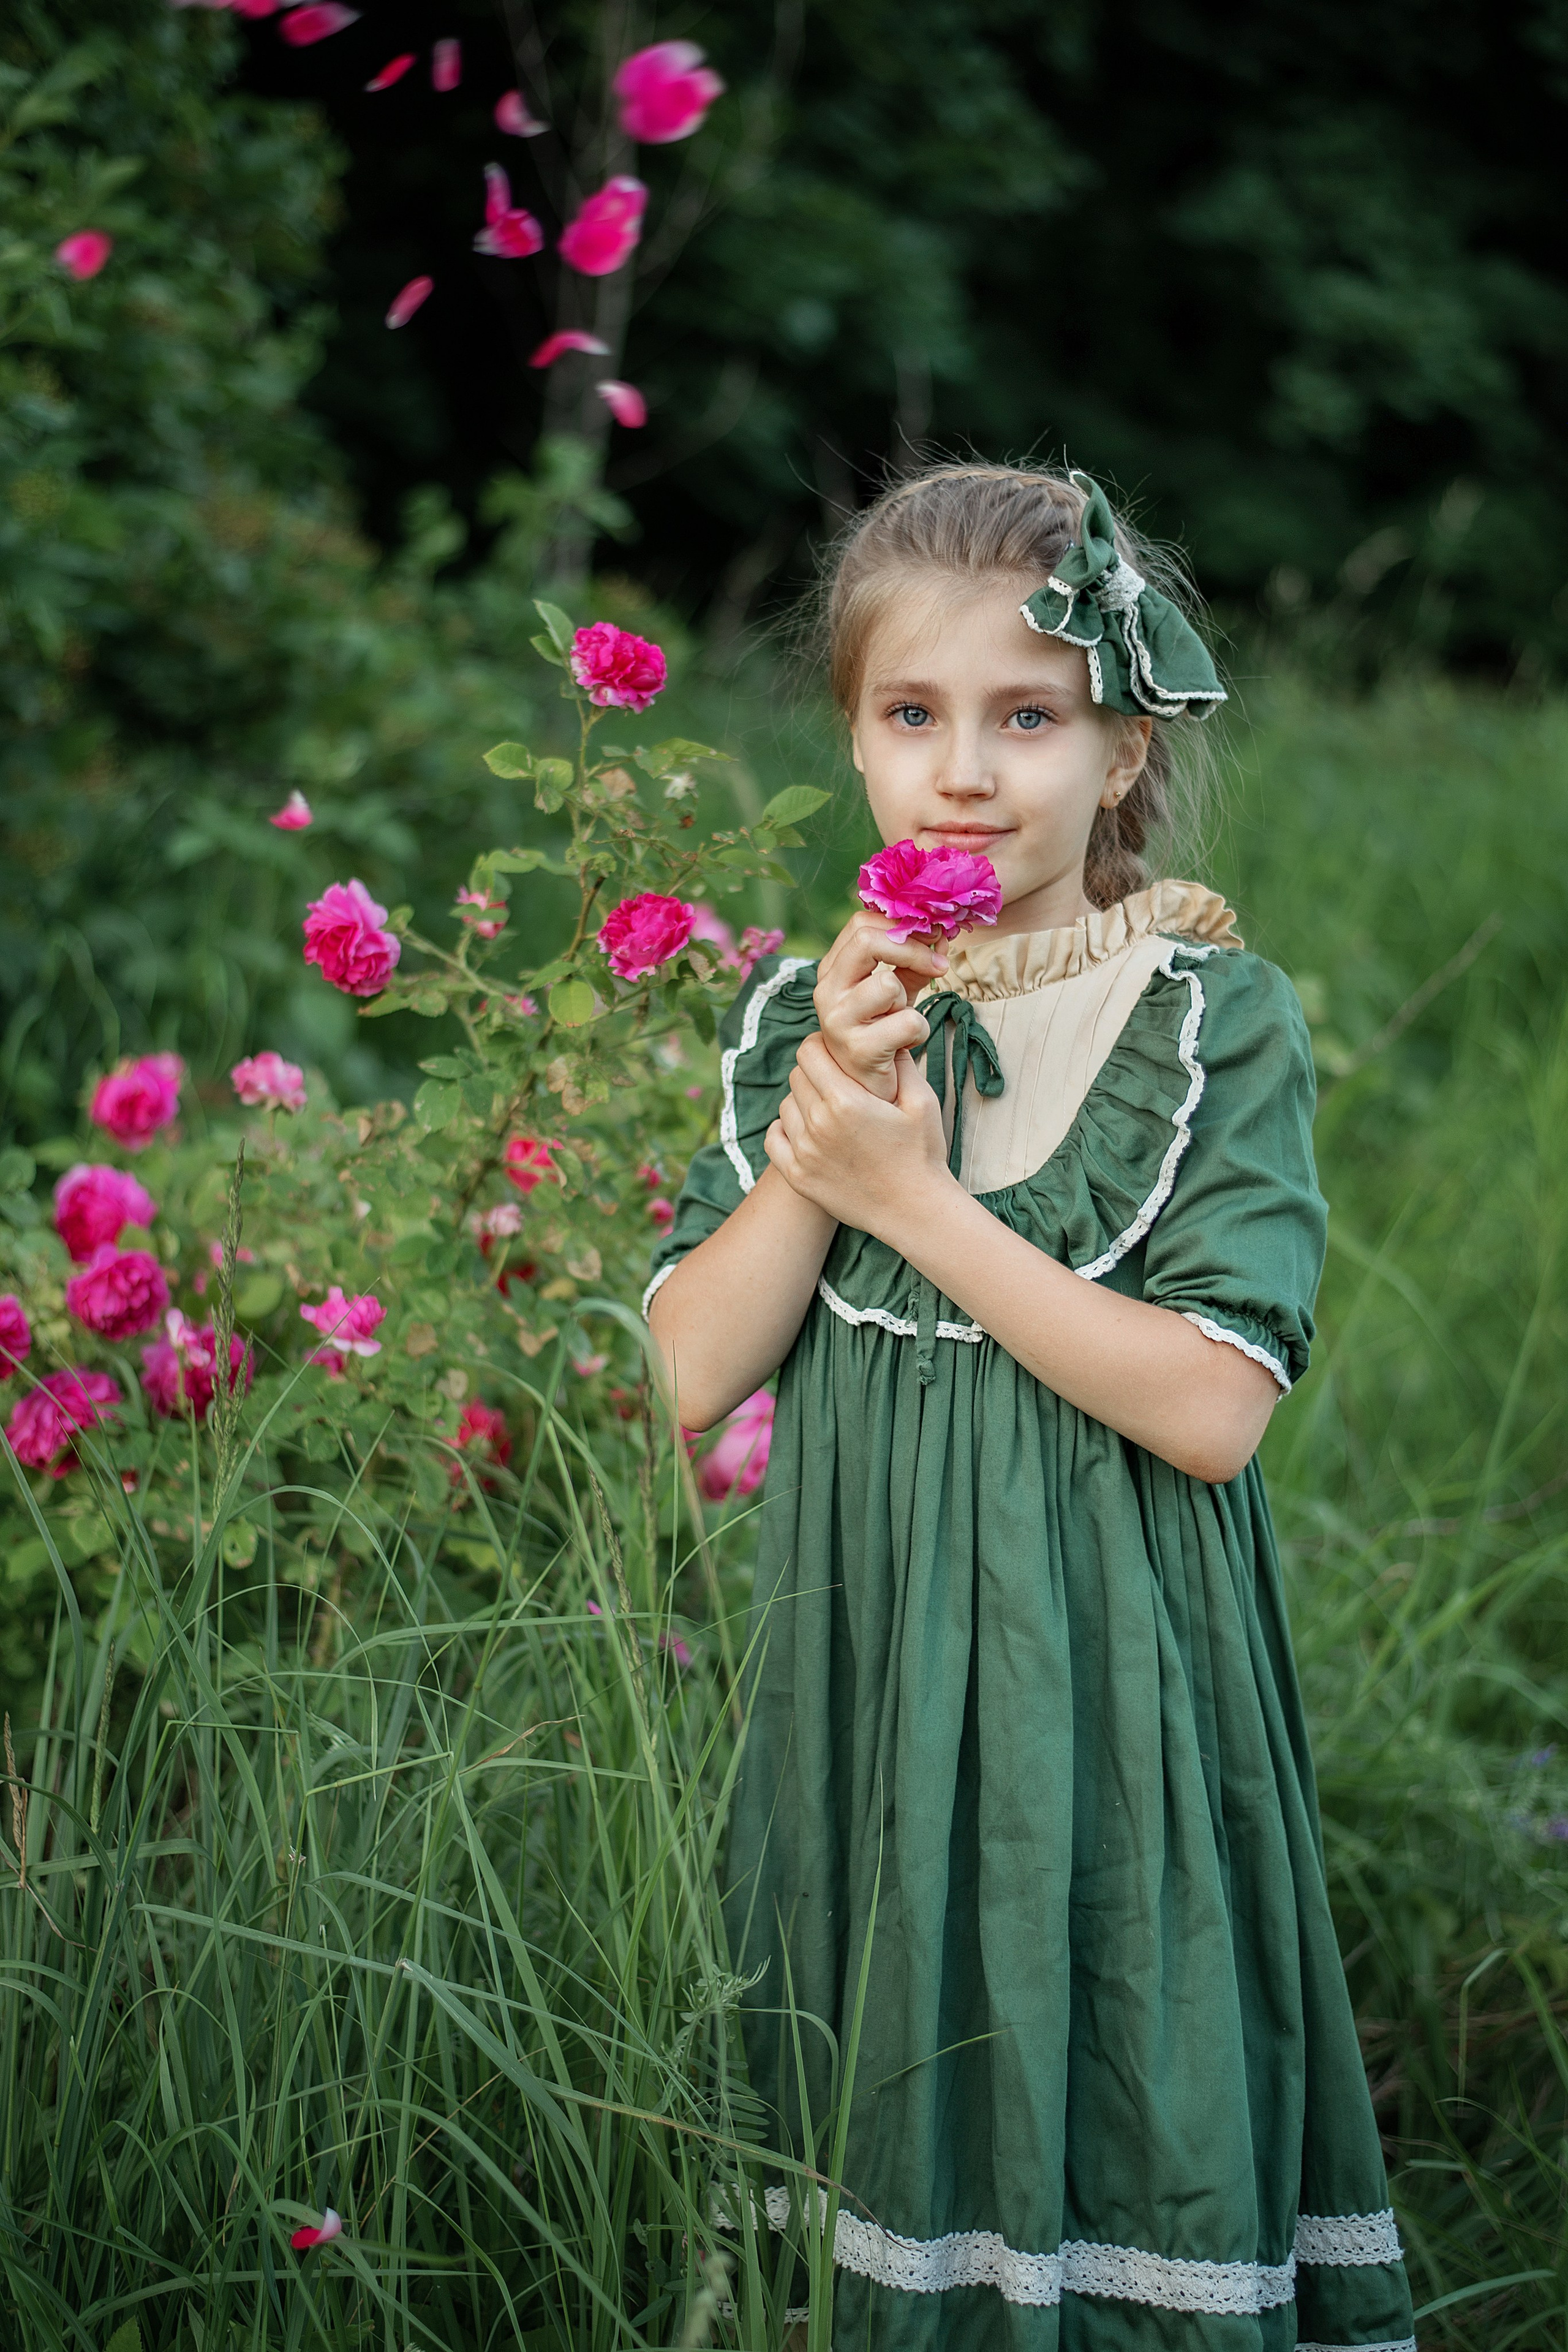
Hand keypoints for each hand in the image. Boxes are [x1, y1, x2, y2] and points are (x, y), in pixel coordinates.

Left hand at [765, 1033, 954, 1236]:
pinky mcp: (798, 1177)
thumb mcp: (921, 1101)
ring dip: (802, 1102)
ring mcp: (804, 1153)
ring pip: (785, 1106)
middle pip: (796, 1076)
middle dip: (815, 1072)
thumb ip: (901, 1064)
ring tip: (829, 1111)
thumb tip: (886, 1037)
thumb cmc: (922, 1154)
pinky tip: (807, 1132)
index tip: (837, 1054)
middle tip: (837, 1082)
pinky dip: (785, 1131)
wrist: (915, 1210)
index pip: (809, 1052)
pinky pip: (773, 1139)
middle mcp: (818, 1124)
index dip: (822, 1046)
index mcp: (845, 1100)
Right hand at [812, 910, 948, 1102]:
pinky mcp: (858, 1050)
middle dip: (912, 949)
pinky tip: (907, 1044)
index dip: (901, 926)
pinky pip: (907, 1023)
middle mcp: (826, 991)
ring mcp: (837, 1021)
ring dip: (909, 1000)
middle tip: (938, 964)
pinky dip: (918, 1031)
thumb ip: (912, 961)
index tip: (931, 939)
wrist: (873, 1088)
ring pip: (887, 983)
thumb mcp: (895, 990)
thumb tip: (940, 933)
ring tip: (902, 1019)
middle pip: (866, 940)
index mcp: (832, 971)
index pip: (860, 924)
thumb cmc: (884, 1033)